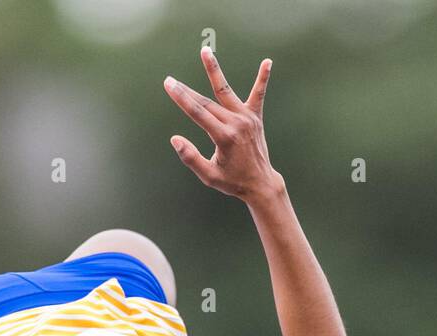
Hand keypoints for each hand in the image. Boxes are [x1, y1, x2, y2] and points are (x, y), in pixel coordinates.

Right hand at [163, 48, 281, 201]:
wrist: (260, 183)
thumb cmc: (232, 182)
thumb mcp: (208, 176)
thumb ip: (191, 158)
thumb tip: (175, 139)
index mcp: (224, 137)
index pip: (198, 113)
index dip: (181, 98)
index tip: (169, 85)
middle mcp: (237, 123)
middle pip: (207, 102)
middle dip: (186, 91)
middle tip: (170, 79)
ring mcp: (247, 118)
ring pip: (226, 91)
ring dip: (214, 71)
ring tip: (205, 51)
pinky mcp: (256, 117)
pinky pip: (258, 95)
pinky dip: (262, 79)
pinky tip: (267, 62)